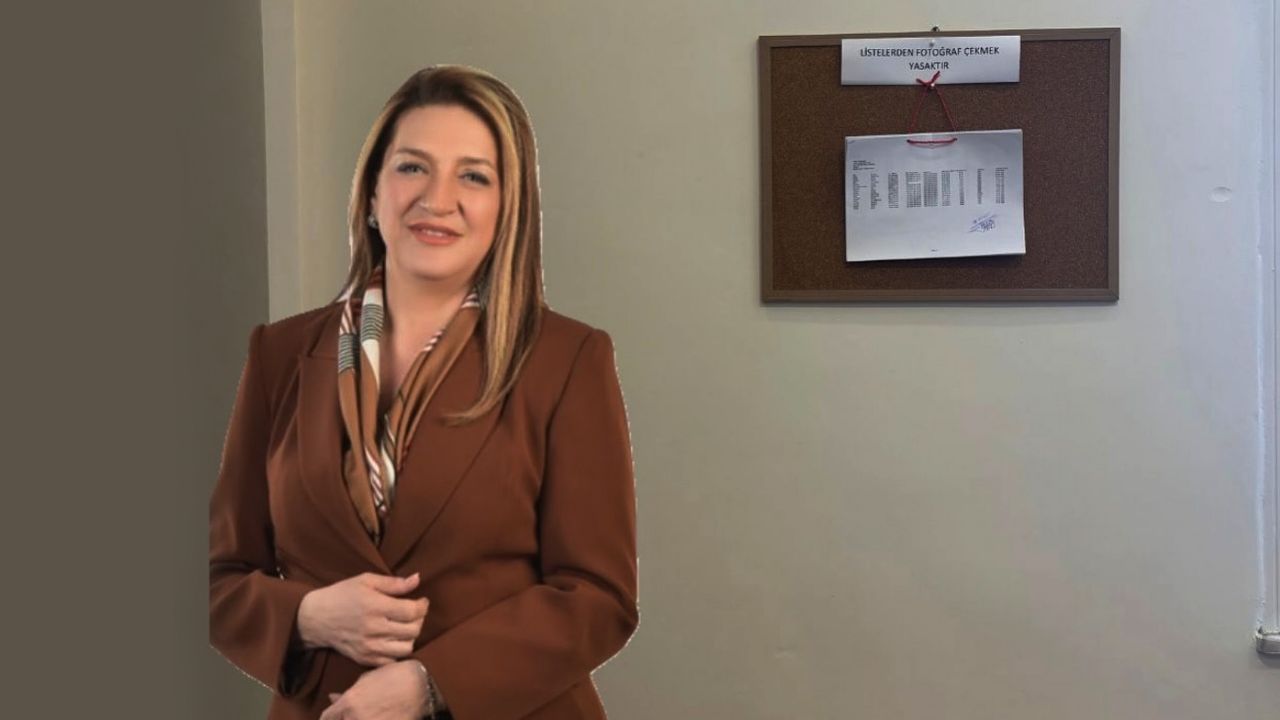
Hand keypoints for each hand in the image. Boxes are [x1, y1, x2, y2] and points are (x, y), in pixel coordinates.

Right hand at [296, 572, 428, 666]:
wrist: (315, 619)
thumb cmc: (341, 595)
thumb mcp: (365, 581)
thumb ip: (393, 583)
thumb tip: (417, 580)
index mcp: (375, 606)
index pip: (412, 611)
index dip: (423, 606)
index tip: (422, 601)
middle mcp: (374, 629)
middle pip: (413, 630)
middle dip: (419, 620)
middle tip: (414, 613)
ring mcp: (369, 647)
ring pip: (406, 648)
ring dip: (411, 637)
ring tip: (405, 627)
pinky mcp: (364, 659)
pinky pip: (392, 661)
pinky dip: (397, 651)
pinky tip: (393, 640)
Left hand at [320, 660, 428, 719]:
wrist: (421, 684)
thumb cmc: (394, 675)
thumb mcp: (367, 679)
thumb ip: (347, 692)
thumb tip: (332, 698)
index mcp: (349, 703)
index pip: (326, 718)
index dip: (330, 716)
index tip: (335, 715)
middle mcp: (356, 719)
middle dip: (344, 719)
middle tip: (355, 712)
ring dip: (359, 719)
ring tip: (370, 713)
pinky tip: (381, 717)